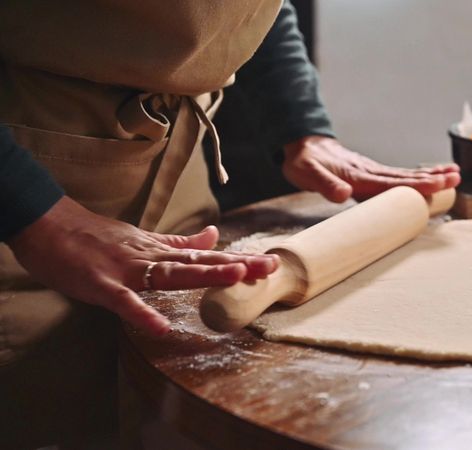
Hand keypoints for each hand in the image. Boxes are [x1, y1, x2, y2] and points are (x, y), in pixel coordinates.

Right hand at [7, 197, 278, 335]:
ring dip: (203, 275)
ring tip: (236, 277)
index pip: (205, 257)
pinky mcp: (100, 284)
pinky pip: (123, 302)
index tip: (271, 262)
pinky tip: (161, 326)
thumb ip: (178, 242)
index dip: (238, 260)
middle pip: (198, 263)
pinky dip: (141, 313)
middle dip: (236, 266)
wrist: (47, 225)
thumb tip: (213, 236)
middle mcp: (149, 257)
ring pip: (170, 273)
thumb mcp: (142, 238)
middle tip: (270, 267)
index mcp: (159, 251)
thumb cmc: (94, 237)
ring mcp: (126, 270)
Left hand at [282, 136, 460, 202]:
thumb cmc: (304, 162)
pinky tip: (433, 178)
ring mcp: (373, 172)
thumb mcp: (307, 173)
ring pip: (406, 176)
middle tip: (455, 179)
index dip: (414, 185)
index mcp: (358, 174)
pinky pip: (399, 177)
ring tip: (455, 176)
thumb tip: (343, 194)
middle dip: (431, 179)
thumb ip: (325, 184)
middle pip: (405, 177)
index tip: (435, 185)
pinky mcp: (373, 175)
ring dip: (430, 176)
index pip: (390, 182)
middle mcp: (370, 172)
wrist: (304, 146)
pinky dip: (418, 177)